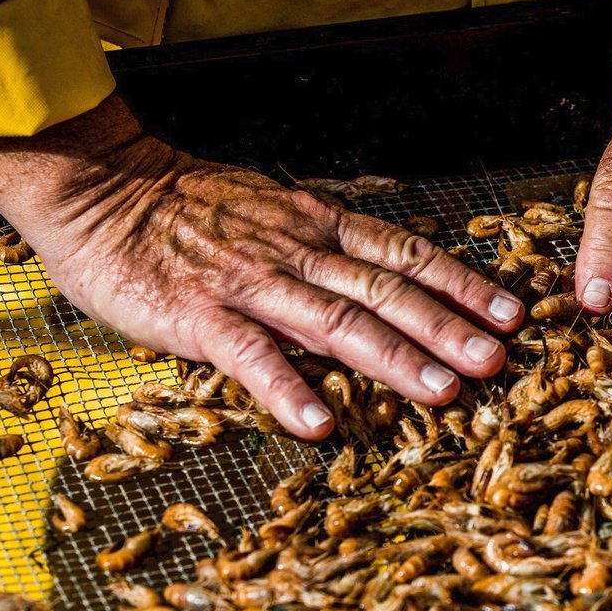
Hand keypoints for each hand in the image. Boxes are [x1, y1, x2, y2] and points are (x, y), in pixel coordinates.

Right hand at [0, 97, 523, 439]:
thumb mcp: (272, 210)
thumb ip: (322, 244)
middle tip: (497, 360)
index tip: (508, 311)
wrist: (103, 186)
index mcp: (317, 227)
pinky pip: (248, 354)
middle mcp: (296, 253)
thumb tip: (377, 277)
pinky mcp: (198, 314)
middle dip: (447, 327)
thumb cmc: (190, 205)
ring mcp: (250, 283)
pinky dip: (285, 388)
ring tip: (443, 391)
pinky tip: (317, 425)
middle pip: (386, 291)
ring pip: (335, 322)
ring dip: (394, 358)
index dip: (461, 283)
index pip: (405, 253)